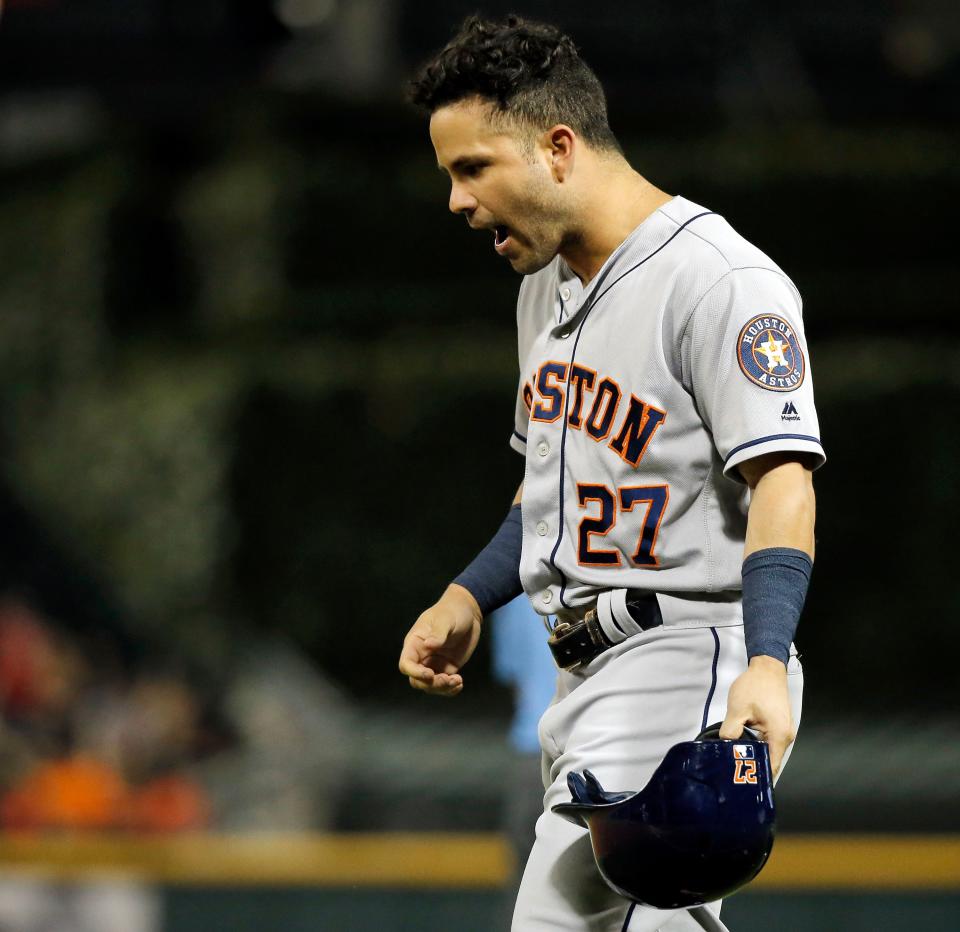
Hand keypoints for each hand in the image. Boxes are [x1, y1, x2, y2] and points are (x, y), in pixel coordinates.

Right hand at [398, 584, 481, 696]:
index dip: (414, 673)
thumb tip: (429, 645)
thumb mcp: (445, 619)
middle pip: (417, 680)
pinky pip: (445, 685)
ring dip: (442, 688)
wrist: (468, 612)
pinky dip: (451, 689)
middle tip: (448, 679)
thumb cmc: (452, 611)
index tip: (430, 674)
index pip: (406, 664)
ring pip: (430, 686)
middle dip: (431, 684)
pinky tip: (460, 684)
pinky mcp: (447, 668)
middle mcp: (422, 656)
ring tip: (458, 681)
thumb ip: (438, 633)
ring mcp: (434, 664)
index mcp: (415, 643)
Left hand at [719, 655, 794, 775]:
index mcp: (779, 736)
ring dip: (752, 755)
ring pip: (767, 751)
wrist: (767, 668)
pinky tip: (740, 746)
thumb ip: (731, 730)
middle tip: (731, 773)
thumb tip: (724, 747)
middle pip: (769, 761)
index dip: (756, 777)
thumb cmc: (755, 687)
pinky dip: (755, 745)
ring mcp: (783, 731)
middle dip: (752, 767)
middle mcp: (785, 737)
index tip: (740, 783)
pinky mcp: (777, 726)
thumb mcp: (738, 708)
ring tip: (733, 762)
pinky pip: (767, 742)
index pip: (770, 767)